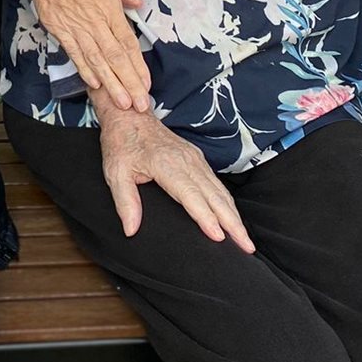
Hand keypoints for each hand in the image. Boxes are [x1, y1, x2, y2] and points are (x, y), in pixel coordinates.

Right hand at [0, 0, 150, 110]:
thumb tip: (137, 5)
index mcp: (107, 2)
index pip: (126, 41)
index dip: (137, 65)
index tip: (146, 84)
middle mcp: (91, 17)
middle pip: (114, 56)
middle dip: (128, 83)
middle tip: (140, 106)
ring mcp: (72, 23)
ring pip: (95, 59)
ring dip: (110, 83)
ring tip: (122, 103)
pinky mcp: (55, 24)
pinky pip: (72, 51)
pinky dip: (84, 68)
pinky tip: (95, 83)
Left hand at [97, 103, 253, 253]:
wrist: (129, 115)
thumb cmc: (121, 144)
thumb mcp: (115, 172)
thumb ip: (125, 202)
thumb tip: (131, 230)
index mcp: (167, 164)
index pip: (191, 195)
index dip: (206, 217)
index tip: (219, 237)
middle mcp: (186, 161)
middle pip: (215, 196)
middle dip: (232, 223)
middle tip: (246, 247)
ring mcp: (195, 158)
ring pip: (220, 191)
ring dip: (235, 216)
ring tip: (245, 239)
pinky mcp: (197, 158)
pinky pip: (217, 184)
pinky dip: (228, 203)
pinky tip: (233, 218)